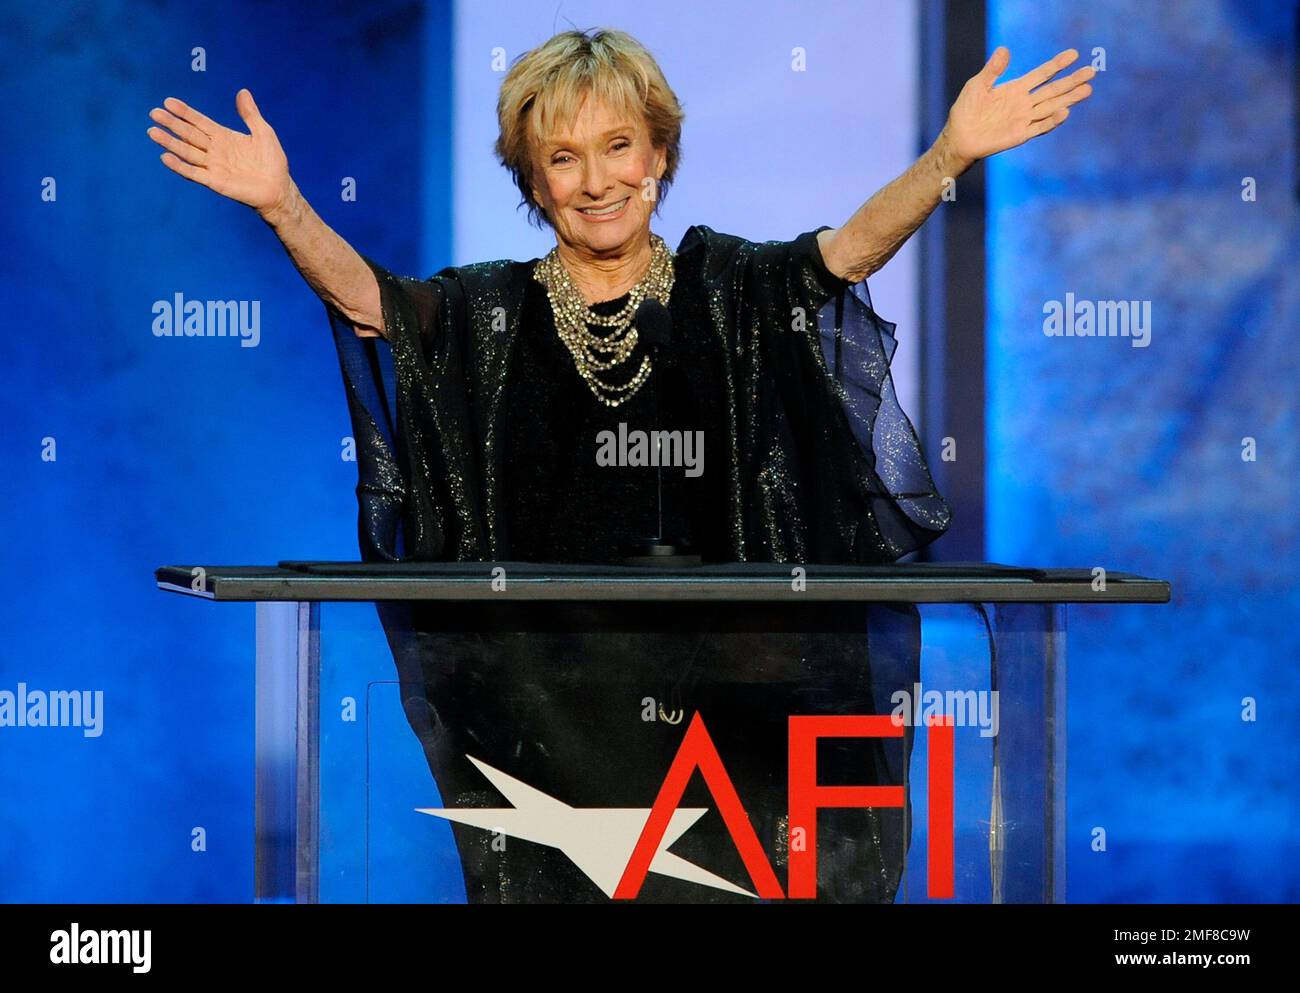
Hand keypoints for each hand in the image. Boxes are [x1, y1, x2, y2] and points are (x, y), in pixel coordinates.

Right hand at [148, 89, 291, 218]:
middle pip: (189, 134)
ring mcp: (213, 166)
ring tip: (153, 131)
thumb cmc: (272, 161)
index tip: (168, 102)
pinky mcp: (215, 182)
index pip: (199, 121)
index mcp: (223, 136)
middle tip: (154, 113)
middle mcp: (215, 150)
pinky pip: (194, 173)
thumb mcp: (264, 132)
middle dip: (172, 124)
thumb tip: (243, 91)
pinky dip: (180, 166)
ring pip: (187, 152)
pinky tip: (166, 157)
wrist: (278, 189)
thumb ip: (250, 114)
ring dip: (170, 142)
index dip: (185, 112)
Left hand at [942, 47, 1094, 166]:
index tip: (1074, 54)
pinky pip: (1039, 127)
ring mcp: (1024, 119)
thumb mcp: (977, 85)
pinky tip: (1064, 111)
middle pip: (1053, 89)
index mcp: (1016, 88)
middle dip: (1072, 80)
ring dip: (1069, 99)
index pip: (1042, 74)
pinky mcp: (1020, 134)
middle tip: (1092, 71)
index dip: (1057, 64)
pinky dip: (1052, 120)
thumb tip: (1004, 49)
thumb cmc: (966, 110)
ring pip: (1052, 106)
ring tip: (1087, 89)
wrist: (959, 137)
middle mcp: (1024, 103)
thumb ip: (992, 70)